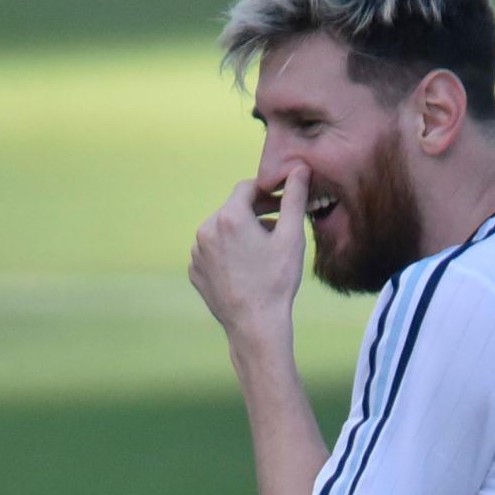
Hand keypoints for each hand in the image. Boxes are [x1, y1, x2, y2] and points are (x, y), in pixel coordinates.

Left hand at [189, 166, 308, 336]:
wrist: (255, 326)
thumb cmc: (277, 282)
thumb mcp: (291, 237)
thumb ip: (293, 198)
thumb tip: (299, 168)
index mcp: (229, 216)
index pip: (247, 188)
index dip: (266, 193)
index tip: (281, 202)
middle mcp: (206, 230)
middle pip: (233, 209)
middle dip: (254, 214)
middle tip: (277, 226)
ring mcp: (197, 253)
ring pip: (221, 231)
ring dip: (240, 234)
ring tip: (262, 250)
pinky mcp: (195, 271)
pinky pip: (212, 253)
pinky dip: (227, 254)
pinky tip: (245, 268)